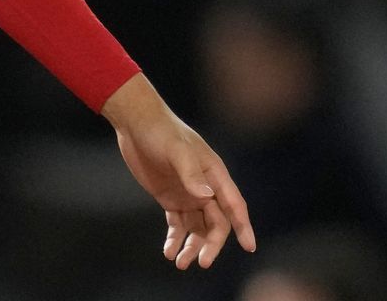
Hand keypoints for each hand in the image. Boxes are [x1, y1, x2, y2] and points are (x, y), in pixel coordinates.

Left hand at [102, 74, 254, 269]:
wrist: (137, 124)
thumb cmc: (161, 132)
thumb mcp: (177, 151)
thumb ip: (191, 174)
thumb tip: (207, 197)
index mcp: (214, 173)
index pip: (234, 204)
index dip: (243, 226)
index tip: (250, 247)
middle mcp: (205, 186)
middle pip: (216, 222)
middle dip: (211, 244)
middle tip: (201, 263)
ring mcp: (188, 193)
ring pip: (197, 227)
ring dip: (192, 246)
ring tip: (179, 263)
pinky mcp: (170, 197)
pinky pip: (177, 224)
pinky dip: (175, 239)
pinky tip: (168, 252)